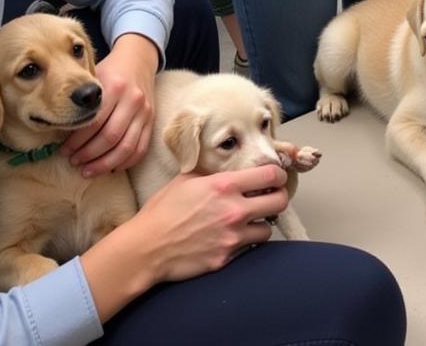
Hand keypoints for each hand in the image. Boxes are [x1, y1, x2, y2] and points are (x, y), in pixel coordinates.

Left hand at [62, 33, 158, 175]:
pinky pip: (141, 148)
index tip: (64, 151)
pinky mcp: (152, 120)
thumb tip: (57, 127)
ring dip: (105, 164)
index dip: (76, 142)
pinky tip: (110, 168)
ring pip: (126, 147)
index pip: (94, 122)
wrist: (139, 60)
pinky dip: (125, 162)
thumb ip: (81, 99)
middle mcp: (133, 100)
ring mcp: (145, 111)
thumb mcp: (94, 76)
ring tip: (87, 170)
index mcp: (115, 87)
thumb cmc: (110, 71)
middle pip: (110, 137)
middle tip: (73, 162)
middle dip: (88, 155)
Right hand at [134, 165, 289, 282]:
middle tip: (270, 197)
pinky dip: (245, 243)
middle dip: (278, 197)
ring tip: (250, 221)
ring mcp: (232, 237)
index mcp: (225, 185)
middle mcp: (234, 210)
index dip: (278, 174)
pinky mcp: (226, 258)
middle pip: (280, 201)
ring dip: (261, 224)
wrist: (145, 249)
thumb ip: (213, 172)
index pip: (271, 174)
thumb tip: (230, 166)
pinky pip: (248, 248)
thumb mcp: (187, 179)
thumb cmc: (163, 211)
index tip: (275, 176)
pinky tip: (232, 237)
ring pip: (267, 229)